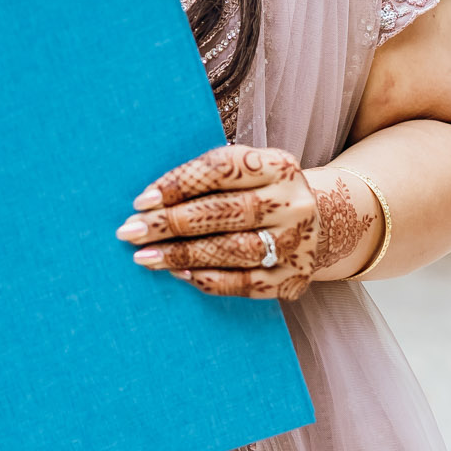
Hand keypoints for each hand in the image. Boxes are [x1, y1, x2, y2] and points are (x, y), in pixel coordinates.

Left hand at [116, 145, 356, 299]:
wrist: (319, 223)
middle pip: (226, 212)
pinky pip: (245, 284)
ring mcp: (297, 243)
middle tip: (130, 231)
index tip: (141, 200)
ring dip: (182, 255)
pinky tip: (179, 273)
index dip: (180, 183)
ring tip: (145, 257)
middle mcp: (293, 202)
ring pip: (233, 250)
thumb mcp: (247, 172)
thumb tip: (148, 203)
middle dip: (171, 223)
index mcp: (279, 165)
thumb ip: (208, 178)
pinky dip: (208, 279)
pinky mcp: (294, 278)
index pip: (223, 169)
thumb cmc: (260, 193)